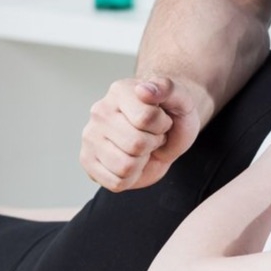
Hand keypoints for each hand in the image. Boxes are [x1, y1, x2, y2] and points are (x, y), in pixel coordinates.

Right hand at [80, 77, 202, 191]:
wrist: (166, 131)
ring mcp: (90, 137)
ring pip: (125, 166)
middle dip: (153, 144)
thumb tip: (144, 90)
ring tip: (142, 148)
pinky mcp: (88, 161)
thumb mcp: (182, 98)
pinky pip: (116, 182)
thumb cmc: (172, 114)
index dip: (162, 125)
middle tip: (152, 136)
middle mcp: (99, 112)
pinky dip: (132, 178)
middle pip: (135, 144)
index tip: (161, 120)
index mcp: (120, 91)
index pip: (145, 118)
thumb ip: (168, 88)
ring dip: (142, 162)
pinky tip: (133, 161)